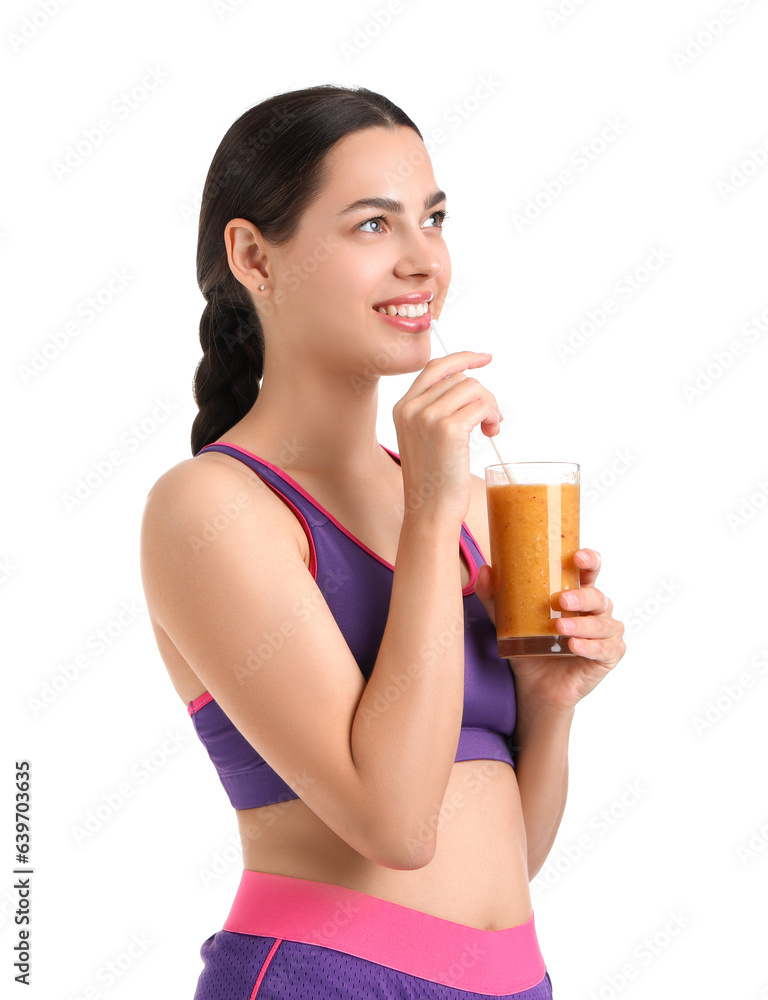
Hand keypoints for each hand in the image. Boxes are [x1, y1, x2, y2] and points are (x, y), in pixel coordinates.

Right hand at [393, 352, 501, 523]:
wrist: (430, 512)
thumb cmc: (434, 481)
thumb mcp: (427, 439)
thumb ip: (437, 410)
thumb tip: (470, 384)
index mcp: (402, 408)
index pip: (434, 367)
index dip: (463, 358)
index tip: (485, 358)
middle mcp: (411, 408)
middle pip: (459, 378)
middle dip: (483, 396)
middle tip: (490, 422)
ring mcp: (428, 417)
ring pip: (474, 388)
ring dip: (490, 406)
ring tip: (490, 429)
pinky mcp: (448, 429)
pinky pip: (481, 405)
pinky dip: (492, 416)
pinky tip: (490, 432)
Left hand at [474, 548, 625, 712]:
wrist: (536, 687)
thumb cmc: (530, 647)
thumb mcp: (509, 621)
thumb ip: (496, 598)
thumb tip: (484, 571)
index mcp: (577, 594)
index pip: (589, 571)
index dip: (589, 560)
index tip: (578, 556)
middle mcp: (596, 611)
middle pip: (597, 596)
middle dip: (582, 596)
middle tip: (561, 600)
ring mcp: (605, 633)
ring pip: (601, 623)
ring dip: (582, 624)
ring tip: (560, 627)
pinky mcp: (608, 655)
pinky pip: (604, 649)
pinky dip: (590, 646)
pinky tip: (574, 646)